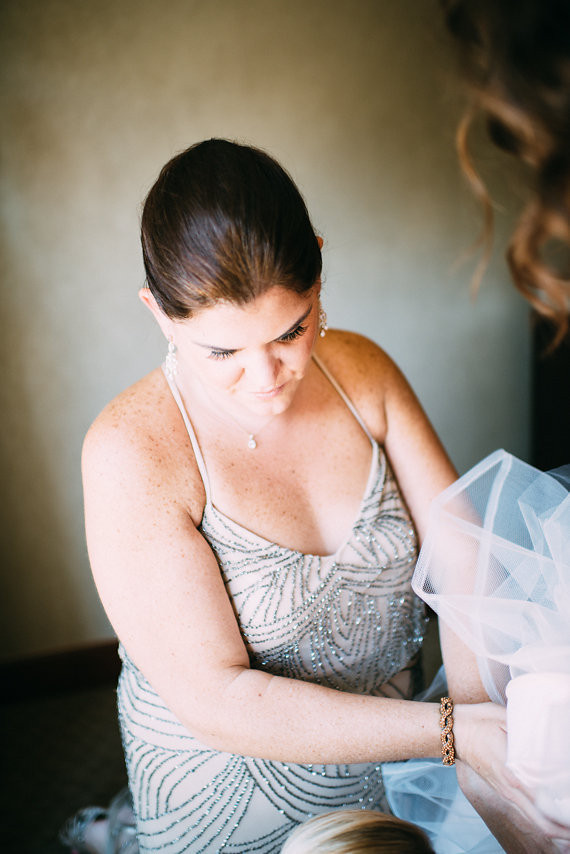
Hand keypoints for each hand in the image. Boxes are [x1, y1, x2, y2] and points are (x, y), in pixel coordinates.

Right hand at [454, 703, 569, 850]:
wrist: (453, 731)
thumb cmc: (480, 722)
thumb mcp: (506, 721)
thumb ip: (530, 734)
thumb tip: (554, 738)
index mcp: (513, 775)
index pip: (544, 806)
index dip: (564, 817)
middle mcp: (511, 790)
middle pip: (543, 824)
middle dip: (564, 831)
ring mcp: (507, 793)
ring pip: (536, 822)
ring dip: (556, 828)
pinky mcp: (504, 791)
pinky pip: (528, 813)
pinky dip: (544, 820)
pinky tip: (554, 817)